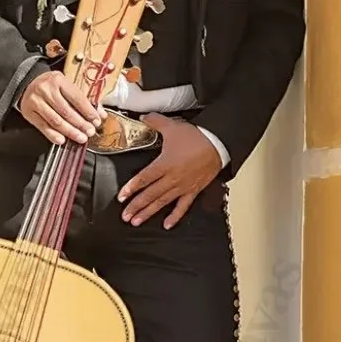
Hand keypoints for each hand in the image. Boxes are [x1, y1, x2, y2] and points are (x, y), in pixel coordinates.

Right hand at [19, 71, 102, 145]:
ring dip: (70, 131)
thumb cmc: (52, 85)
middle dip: (80, 124)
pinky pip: (43, 126)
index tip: (96, 121)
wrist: (28, 82)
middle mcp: (46, 90)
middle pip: (66, 111)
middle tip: (89, 132)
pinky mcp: (29, 112)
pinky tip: (62, 140)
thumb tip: (100, 114)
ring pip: (55, 120)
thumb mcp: (68, 86)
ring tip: (80, 138)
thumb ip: (84, 99)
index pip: (76, 98)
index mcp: (58, 80)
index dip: (88, 111)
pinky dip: (53, 135)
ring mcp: (36, 101)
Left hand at [118, 114, 221, 228]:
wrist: (218, 144)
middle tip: (125, 216)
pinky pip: (183, 206)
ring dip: (149, 212)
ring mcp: (182, 186)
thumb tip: (143, 116)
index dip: (131, 188)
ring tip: (137, 222)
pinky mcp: (193, 190)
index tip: (122, 197)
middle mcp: (172, 178)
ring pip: (162, 202)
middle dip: (136, 206)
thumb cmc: (196, 137)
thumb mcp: (172, 127)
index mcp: (164, 164)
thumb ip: (155, 121)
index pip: (144, 178)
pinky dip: (175, 216)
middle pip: (150, 194)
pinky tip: (167, 225)